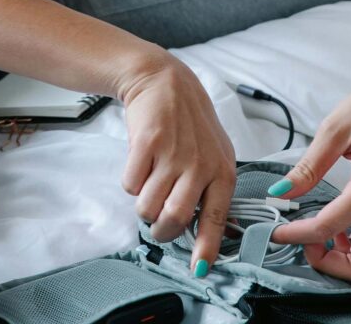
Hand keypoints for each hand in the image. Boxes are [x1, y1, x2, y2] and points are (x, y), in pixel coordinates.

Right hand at [119, 53, 236, 276]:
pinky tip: (140, 162)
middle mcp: (199, 165)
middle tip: (157, 222)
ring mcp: (172, 153)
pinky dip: (130, 180)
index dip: (206, 248)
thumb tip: (201, 232)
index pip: (215, 219)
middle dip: (161, 229)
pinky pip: (129, 184)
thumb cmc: (189, 122)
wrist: (163, 81)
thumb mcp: (212, 153)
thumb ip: (210, 189)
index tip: (200, 270)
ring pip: (148, 206)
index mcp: (221, 171)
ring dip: (143, 203)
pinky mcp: (146, 143)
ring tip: (149, 182)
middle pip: (174, 220)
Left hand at [267, 55, 350, 282]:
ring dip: (350, 256)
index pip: (329, 227)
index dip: (297, 234)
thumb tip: (280, 193)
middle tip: (305, 238)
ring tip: (323, 230)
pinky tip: (341, 220)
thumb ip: (308, 168)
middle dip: (331, 264)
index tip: (275, 231)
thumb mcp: (334, 130)